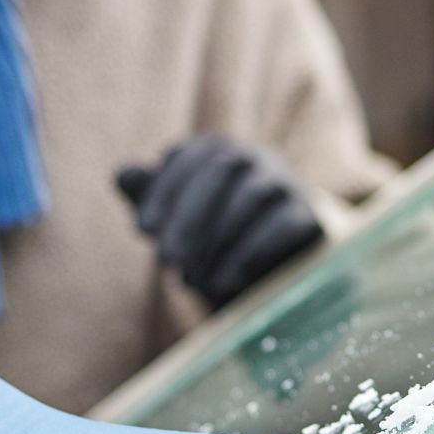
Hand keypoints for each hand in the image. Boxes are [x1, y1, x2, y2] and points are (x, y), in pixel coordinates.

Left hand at [117, 136, 323, 308]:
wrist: (267, 276)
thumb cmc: (211, 239)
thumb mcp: (175, 221)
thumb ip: (149, 197)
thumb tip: (125, 174)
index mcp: (216, 151)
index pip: (185, 156)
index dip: (163, 191)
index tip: (144, 230)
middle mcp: (254, 158)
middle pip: (222, 168)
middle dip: (190, 216)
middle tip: (168, 260)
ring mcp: (286, 184)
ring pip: (253, 195)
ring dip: (218, 238)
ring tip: (192, 279)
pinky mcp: (309, 218)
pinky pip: (283, 225)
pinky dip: (250, 253)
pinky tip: (225, 282)